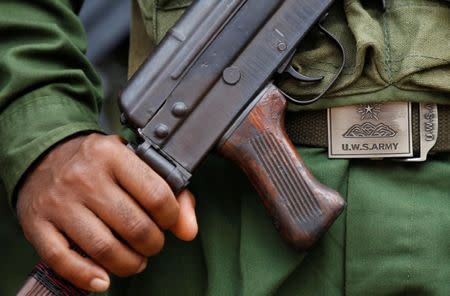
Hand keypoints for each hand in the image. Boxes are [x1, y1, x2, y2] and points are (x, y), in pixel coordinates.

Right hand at [17, 134, 197, 291]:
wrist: (44, 154)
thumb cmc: (98, 162)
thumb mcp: (135, 162)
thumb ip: (172, 192)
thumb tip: (189, 231)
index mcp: (113, 155)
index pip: (157, 196)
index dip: (171, 217)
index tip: (168, 221)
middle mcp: (85, 177)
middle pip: (134, 227)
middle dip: (153, 244)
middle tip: (152, 243)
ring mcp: (59, 202)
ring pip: (104, 249)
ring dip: (129, 264)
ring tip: (134, 260)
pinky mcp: (37, 224)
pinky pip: (63, 260)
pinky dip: (87, 277)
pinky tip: (103, 279)